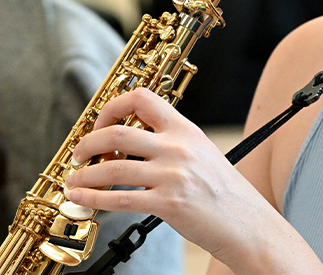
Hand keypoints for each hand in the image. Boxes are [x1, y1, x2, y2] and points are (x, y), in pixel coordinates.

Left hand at [63, 88, 275, 259]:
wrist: (248, 224)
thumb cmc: (224, 191)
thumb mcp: (201, 151)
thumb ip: (171, 141)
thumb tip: (130, 140)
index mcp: (185, 129)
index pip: (142, 98)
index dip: (113, 107)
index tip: (100, 124)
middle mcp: (178, 147)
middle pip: (117, 133)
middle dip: (87, 143)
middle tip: (79, 154)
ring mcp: (173, 175)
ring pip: (112, 168)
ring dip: (84, 174)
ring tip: (74, 180)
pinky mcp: (168, 204)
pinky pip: (119, 199)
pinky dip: (94, 197)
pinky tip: (82, 198)